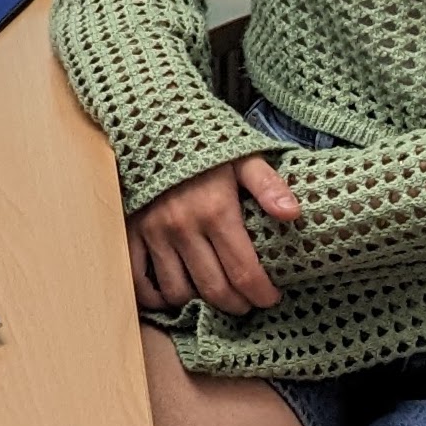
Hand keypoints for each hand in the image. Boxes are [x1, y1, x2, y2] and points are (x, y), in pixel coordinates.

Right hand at [126, 154, 298, 313]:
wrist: (152, 120)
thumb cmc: (205, 142)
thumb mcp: (243, 156)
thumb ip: (269, 185)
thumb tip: (293, 214)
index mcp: (216, 211)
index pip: (244, 272)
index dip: (261, 294)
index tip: (272, 297)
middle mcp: (183, 227)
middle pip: (214, 289)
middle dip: (238, 305)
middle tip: (249, 303)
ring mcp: (154, 233)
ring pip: (178, 291)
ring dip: (200, 304)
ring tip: (217, 297)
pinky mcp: (132, 232)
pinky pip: (140, 280)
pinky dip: (157, 298)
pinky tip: (176, 296)